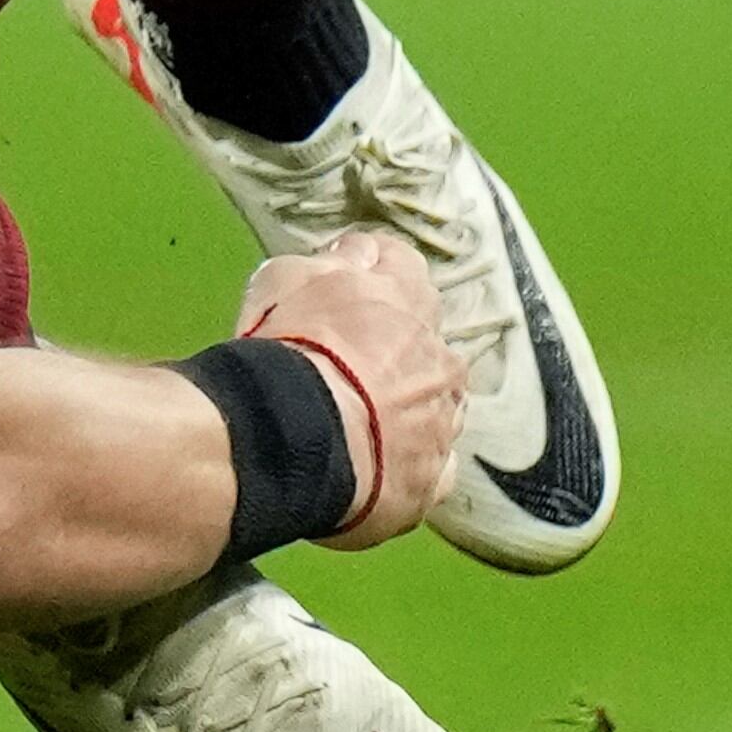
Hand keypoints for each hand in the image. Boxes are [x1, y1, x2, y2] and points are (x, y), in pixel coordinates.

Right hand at [236, 232, 461, 550]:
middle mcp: (439, 354)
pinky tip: (374, 467)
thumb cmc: (290, 348)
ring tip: (355, 423)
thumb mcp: (289, 277)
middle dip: (393, 349)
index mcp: (408, 296)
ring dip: (407, 408)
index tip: (336, 294)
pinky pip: (431, 468)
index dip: (367, 277)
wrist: (297, 435)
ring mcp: (441, 419)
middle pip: (423, 341)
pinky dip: (408, 463)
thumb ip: (334, 261)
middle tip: (340, 367)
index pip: (401, 266)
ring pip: (435, 404)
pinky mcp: (432, 478)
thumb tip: (360, 253)